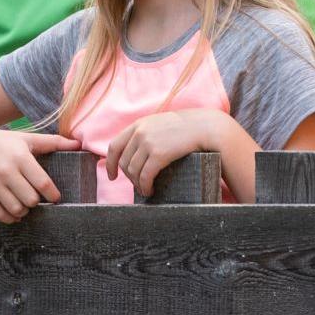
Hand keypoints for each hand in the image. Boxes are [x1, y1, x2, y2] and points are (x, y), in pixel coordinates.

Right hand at [0, 127, 80, 222]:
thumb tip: (79, 144)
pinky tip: (14, 212)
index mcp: (20, 157)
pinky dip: (10, 218)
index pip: (42, 183)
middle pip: (30, 200)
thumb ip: (54, 142)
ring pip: (16, 209)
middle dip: (37, 202)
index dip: (53, 195)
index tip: (55, 198)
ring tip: (25, 204)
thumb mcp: (27, 138)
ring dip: (24, 211)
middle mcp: (6, 171)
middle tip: (37, 198)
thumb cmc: (3, 141)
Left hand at [103, 109, 224, 195]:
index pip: (114, 146)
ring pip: (133, 171)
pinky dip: (145, 186)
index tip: (112, 176)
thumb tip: (135, 152)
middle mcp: (140, 133)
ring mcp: (148, 143)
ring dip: (138, 184)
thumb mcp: (160, 124)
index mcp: (138, 125)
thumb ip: (146, 133)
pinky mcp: (159, 154)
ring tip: (146, 189)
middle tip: (138, 186)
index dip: (110, 164)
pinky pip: (145, 176)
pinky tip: (150, 190)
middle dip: (129, 177)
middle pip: (124, 162)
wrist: (204, 127)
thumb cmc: (185, 128)